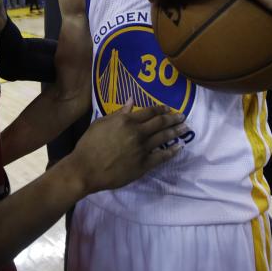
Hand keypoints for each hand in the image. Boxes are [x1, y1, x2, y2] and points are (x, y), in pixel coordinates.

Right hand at [68, 102, 186, 192]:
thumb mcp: (100, 123)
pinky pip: (162, 157)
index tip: (168, 108)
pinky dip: (172, 151)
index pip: (149, 112)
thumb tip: (132, 101)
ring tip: (185, 128)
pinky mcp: (144, 165)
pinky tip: (179, 147)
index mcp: (126, 121)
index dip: (160, 109)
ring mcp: (142, 149)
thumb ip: (118, 113)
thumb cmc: (89, 145)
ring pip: (163, 138)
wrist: (86, 169)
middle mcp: (137, 133)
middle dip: (173, 119)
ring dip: (176, 132)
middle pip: (160, 123)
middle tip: (183, 116)